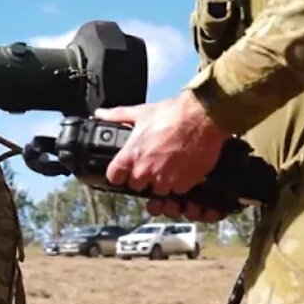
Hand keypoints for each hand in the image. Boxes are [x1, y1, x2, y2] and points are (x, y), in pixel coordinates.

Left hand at [94, 91, 230, 221]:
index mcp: (131, 155)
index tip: (123, 169)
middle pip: (136, 185)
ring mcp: (164, 179)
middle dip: (142, 176)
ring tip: (169, 164)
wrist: (203, 118)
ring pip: (157, 190)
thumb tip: (101, 114)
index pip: (114, 176)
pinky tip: (182, 168)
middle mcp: (145, 171)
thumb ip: (117, 116)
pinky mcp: (183, 184)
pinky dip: (179, 182)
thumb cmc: (173, 114)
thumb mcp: (141, 113)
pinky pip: (177, 191)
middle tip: (152, 162)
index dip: (118, 173)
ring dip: (161, 181)